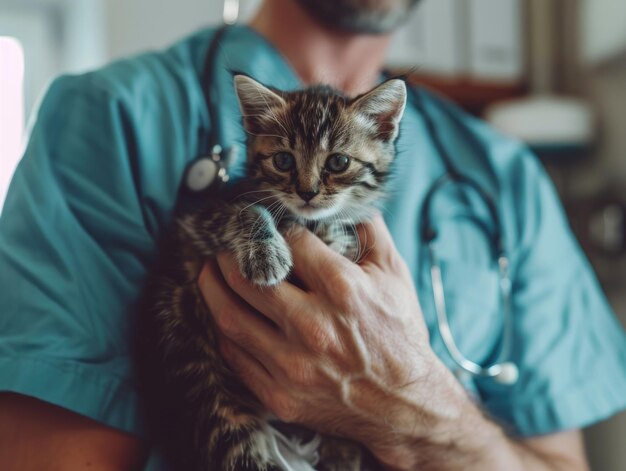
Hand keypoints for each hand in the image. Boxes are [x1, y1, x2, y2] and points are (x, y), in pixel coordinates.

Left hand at [198, 214, 470, 466]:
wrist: (404, 405)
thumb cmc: (400, 335)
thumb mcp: (395, 275)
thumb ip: (371, 231)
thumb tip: (348, 200)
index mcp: (342, 289)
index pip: (289, 245)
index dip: (278, 232)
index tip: (271, 232)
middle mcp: (312, 325)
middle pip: (248, 278)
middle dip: (229, 255)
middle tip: (224, 248)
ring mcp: (293, 364)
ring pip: (230, 317)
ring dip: (212, 288)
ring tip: (211, 273)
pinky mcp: (280, 395)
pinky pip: (235, 356)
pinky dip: (225, 331)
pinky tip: (227, 314)